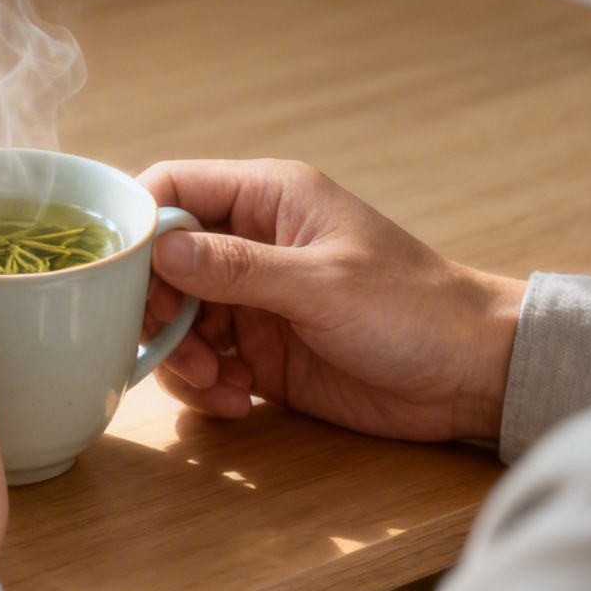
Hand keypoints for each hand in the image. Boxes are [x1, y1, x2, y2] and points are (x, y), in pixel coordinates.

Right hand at [139, 159, 525, 442]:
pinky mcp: (260, 353)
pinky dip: (207, 387)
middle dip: (154, 309)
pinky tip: (239, 402)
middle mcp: (251, 244)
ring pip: (176, 320)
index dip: (138, 226)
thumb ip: (238, 267)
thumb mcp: (322, 284)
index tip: (120, 277)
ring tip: (216, 384)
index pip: (175, 188)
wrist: (470, 375)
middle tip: (171, 346)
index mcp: (268, 199)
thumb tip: (160, 249)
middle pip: (162, 263)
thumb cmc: (413, 308)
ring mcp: (253, 301)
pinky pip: (204, 365)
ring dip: (181, 357)